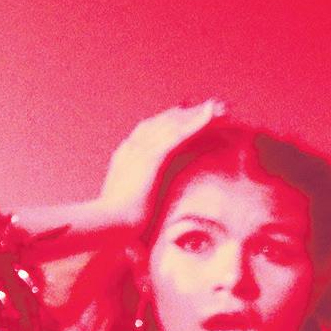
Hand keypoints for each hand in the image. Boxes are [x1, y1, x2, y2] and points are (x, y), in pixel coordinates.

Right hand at [95, 100, 225, 227]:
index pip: (151, 130)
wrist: (108, 224)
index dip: (172, 120)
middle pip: (164, 122)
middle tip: (214, 105)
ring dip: (199, 114)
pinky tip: (212, 114)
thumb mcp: (127, 203)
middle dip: (189, 112)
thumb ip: (135, 196)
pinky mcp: (152, 157)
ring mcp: (141, 150)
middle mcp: (133, 147)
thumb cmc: (117, 222)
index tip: (190, 113)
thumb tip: (140, 204)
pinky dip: (196, 122)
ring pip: (174, 124)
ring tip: (222, 107)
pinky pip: (178, 134)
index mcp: (127, 155)